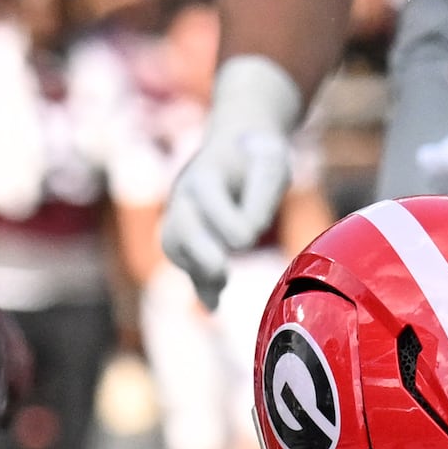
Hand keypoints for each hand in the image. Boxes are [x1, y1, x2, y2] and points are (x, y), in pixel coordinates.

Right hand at [163, 53, 305, 304]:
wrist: (235, 145)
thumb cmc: (257, 156)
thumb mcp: (272, 164)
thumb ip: (261, 198)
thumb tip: (245, 240)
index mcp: (204, 175)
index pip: (211, 204)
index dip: (234, 225)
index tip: (250, 237)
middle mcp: (184, 196)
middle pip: (179, 231)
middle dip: (200, 254)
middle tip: (223, 272)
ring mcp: (180, 215)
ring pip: (175, 248)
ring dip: (197, 271)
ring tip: (220, 287)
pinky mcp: (186, 233)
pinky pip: (186, 262)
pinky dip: (200, 282)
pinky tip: (215, 304)